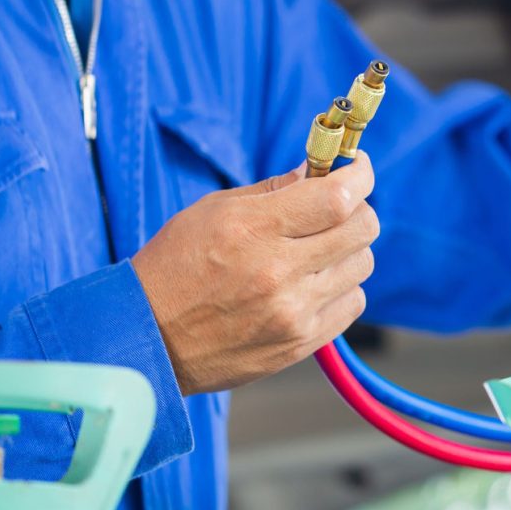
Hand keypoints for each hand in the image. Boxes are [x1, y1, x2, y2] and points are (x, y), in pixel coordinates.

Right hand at [131, 152, 378, 394]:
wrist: (148, 339)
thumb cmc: (175, 268)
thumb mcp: (213, 211)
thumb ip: (274, 191)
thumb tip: (319, 172)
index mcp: (254, 229)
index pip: (337, 197)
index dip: (359, 176)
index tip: (357, 167)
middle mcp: (279, 271)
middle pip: (362, 228)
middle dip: (357, 209)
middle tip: (336, 208)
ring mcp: (293, 311)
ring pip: (362, 264)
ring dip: (348, 249)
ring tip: (317, 249)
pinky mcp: (300, 342)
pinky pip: (353, 302)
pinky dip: (342, 286)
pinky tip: (314, 282)